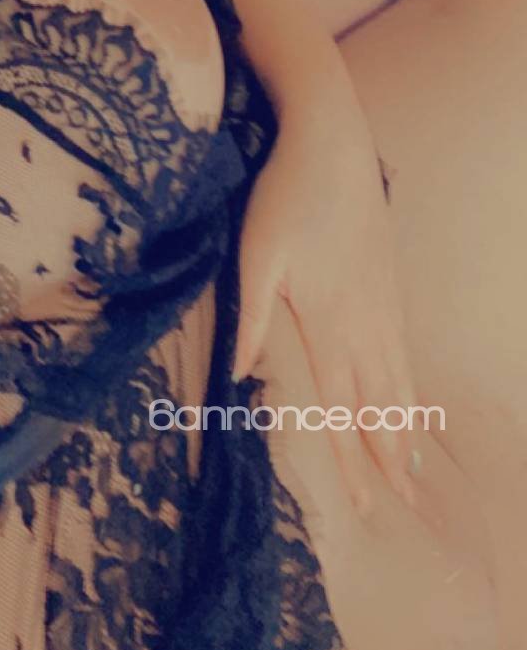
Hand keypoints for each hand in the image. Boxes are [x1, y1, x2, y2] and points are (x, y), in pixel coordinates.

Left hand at [231, 124, 419, 514]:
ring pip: (398, 379)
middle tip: (405, 506)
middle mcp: (365, 321)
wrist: (332, 143)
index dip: (354, 460)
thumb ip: (250, 316)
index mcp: (329, 322)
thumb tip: (237, 375)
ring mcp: (383, 302)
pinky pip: (403, 349)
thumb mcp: (256, 254)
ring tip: (411, 467)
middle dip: (389, 458)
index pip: (344, 407)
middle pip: (381, 404)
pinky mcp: (388, 282)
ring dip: (404, 427)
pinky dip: (409, 385)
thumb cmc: (287, 195)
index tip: (367, 506)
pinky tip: (409, 396)